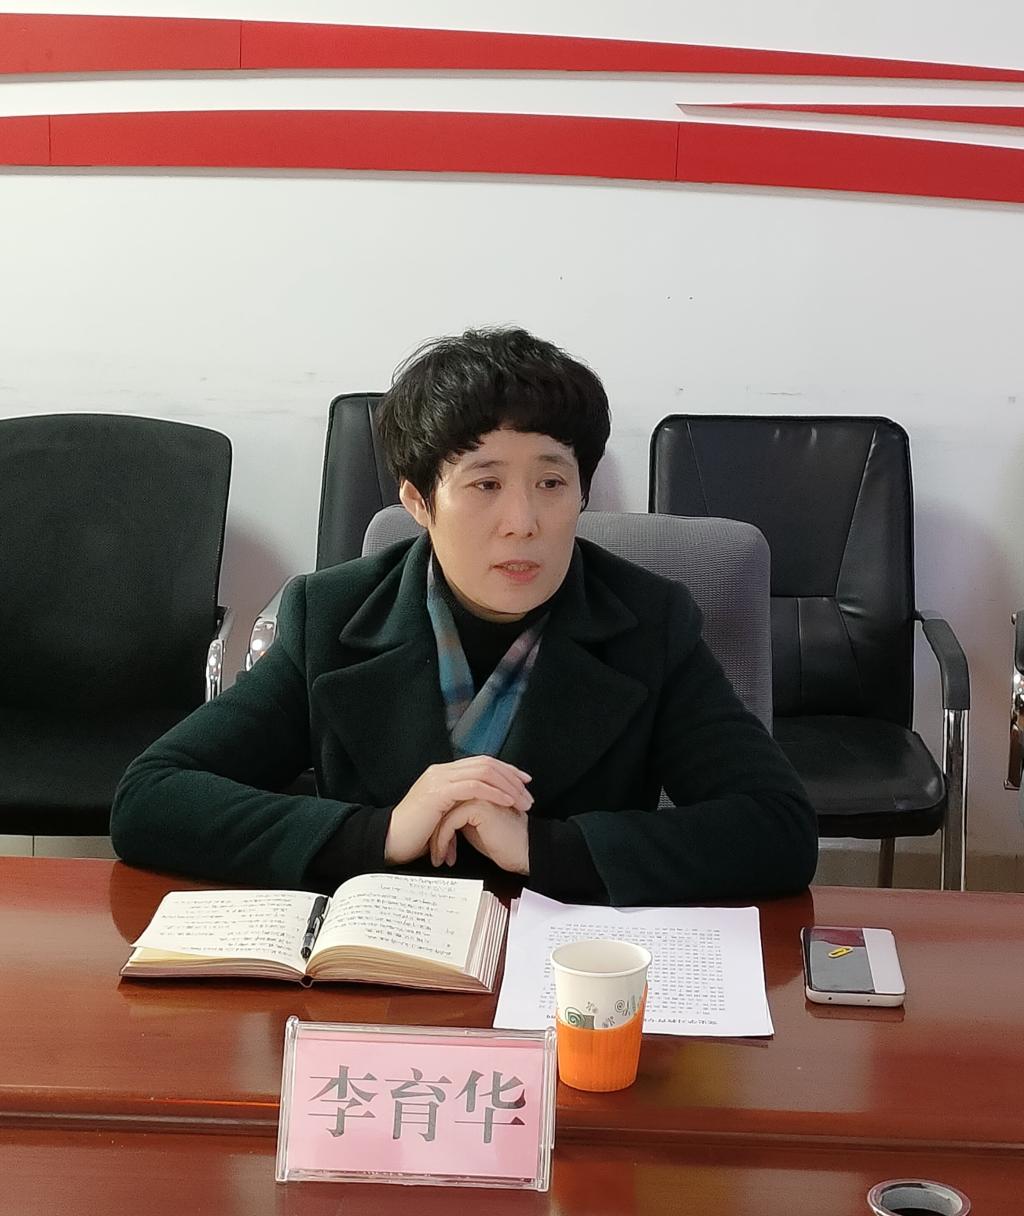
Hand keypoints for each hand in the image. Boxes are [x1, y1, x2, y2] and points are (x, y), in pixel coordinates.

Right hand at [384, 757, 531, 865]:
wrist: (391, 840)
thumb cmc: (416, 833)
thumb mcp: (442, 813)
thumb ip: (459, 803)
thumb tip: (484, 805)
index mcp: (443, 773)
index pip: (482, 763)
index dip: (506, 770)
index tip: (525, 782)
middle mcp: (442, 771)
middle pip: (486, 763)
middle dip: (511, 777)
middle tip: (529, 794)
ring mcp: (440, 779)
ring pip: (483, 772)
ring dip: (507, 786)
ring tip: (522, 801)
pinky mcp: (439, 792)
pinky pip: (474, 787)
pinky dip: (494, 792)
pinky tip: (506, 801)